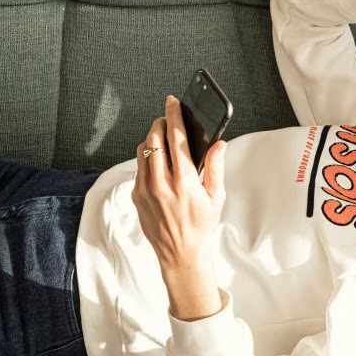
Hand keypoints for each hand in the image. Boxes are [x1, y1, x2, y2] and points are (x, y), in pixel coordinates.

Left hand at [132, 95, 227, 271]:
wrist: (181, 254)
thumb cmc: (201, 226)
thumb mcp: (216, 197)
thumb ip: (216, 167)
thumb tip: (219, 144)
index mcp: (185, 181)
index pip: (176, 138)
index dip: (173, 115)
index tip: (172, 101)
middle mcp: (162, 184)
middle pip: (154, 139)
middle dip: (159, 123)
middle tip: (166, 119)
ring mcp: (146, 191)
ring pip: (143, 151)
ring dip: (152, 140)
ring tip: (162, 140)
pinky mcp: (136, 197)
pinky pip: (139, 169)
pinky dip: (147, 160)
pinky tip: (158, 164)